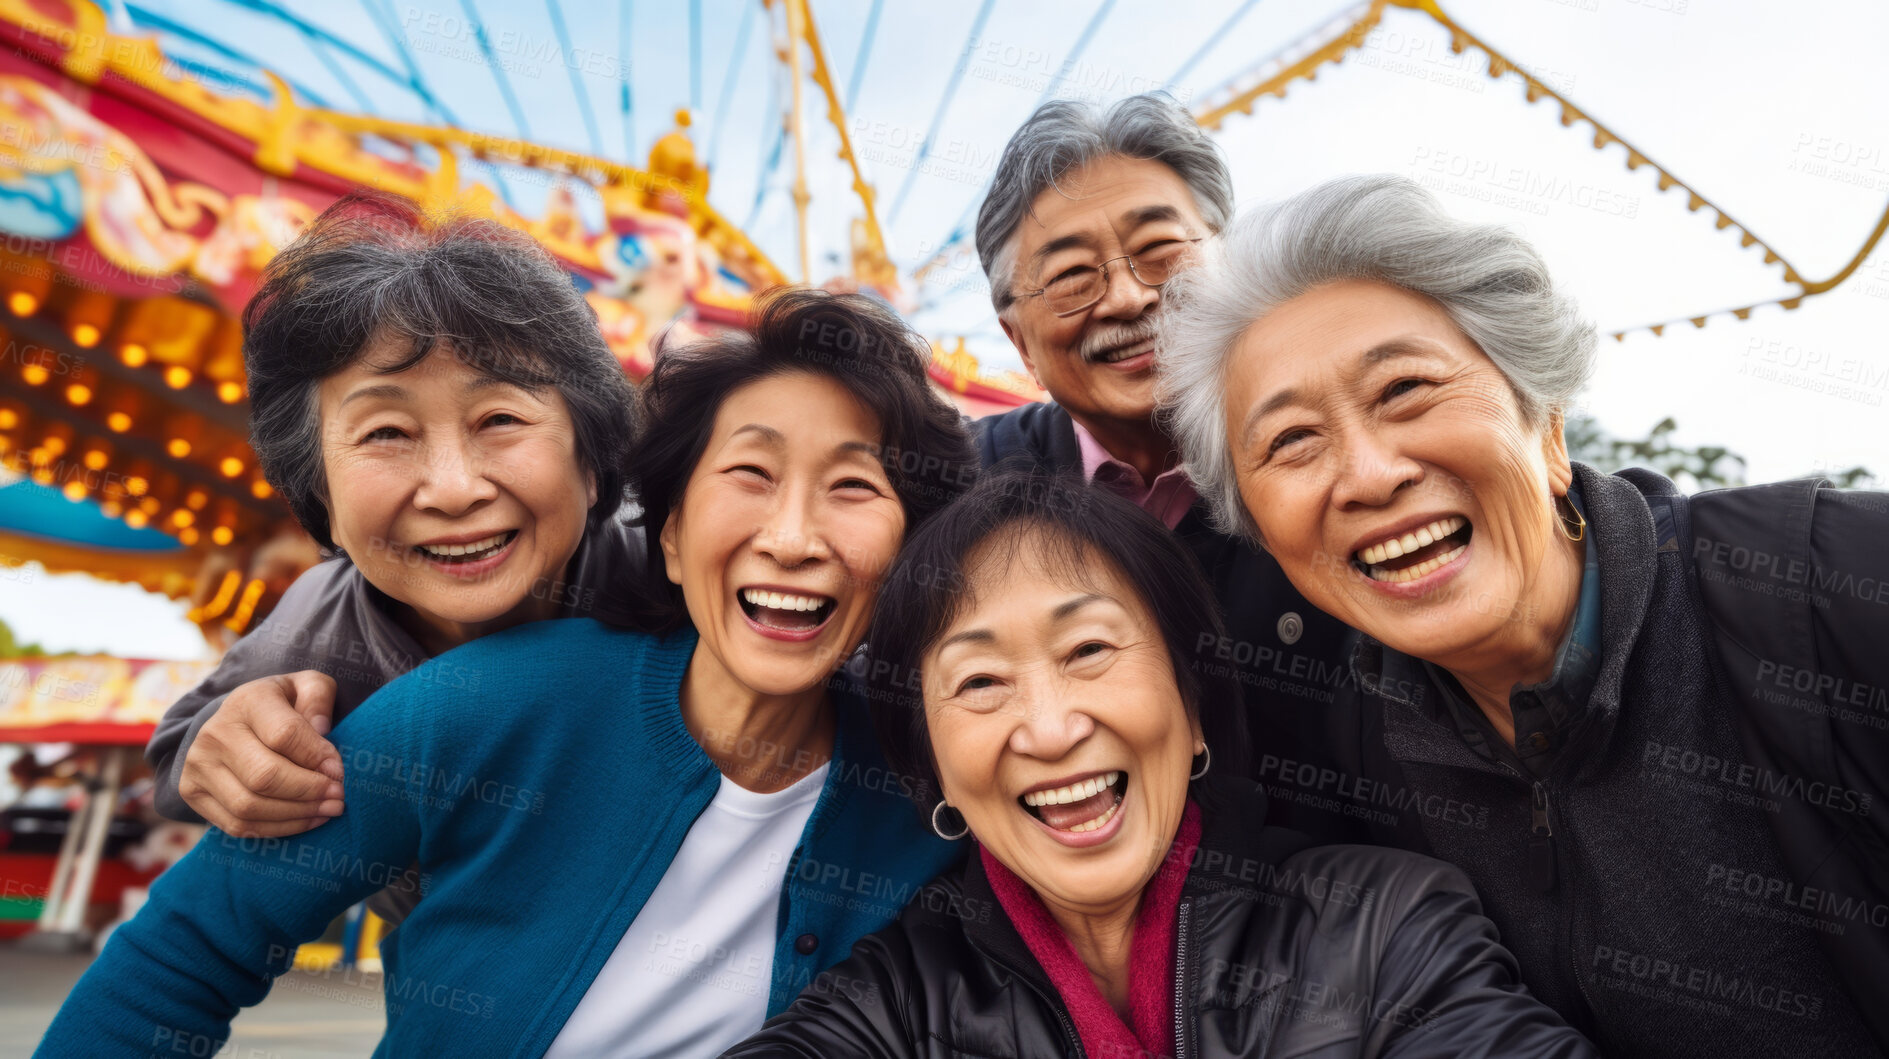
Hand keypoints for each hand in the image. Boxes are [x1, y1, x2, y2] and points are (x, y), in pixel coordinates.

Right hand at [178, 671, 344, 837]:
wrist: (235, 722)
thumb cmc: (282, 705)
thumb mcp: (306, 686)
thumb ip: (319, 698)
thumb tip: (323, 729)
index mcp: (247, 701)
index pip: (284, 735)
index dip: (317, 758)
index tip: (340, 771)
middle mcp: (215, 733)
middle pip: (264, 776)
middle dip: (309, 792)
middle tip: (339, 798)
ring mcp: (198, 765)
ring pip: (249, 806)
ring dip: (296, 815)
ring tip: (327, 810)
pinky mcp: (192, 793)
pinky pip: (237, 824)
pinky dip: (277, 829)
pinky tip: (304, 821)